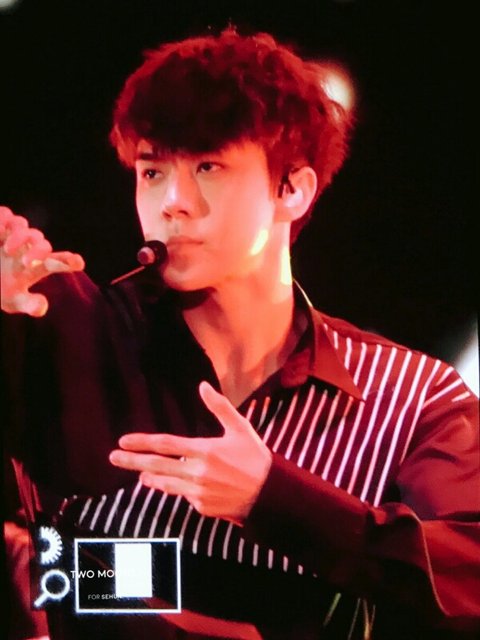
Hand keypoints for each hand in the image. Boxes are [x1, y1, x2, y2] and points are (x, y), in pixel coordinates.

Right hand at [0, 206, 84, 315]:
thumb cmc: (1, 290)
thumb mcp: (13, 302)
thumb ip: (29, 304)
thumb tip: (42, 307)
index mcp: (36, 266)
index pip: (57, 262)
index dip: (68, 261)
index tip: (79, 263)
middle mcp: (28, 248)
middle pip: (41, 243)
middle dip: (38, 251)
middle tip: (27, 263)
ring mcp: (12, 235)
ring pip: (23, 225)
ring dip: (20, 235)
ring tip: (8, 250)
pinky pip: (5, 214)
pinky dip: (2, 219)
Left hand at [110, 381, 272, 523]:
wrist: (270, 494)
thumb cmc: (255, 458)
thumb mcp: (240, 428)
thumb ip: (219, 407)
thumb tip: (203, 386)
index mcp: (205, 451)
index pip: (165, 444)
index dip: (142, 442)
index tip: (124, 441)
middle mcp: (197, 473)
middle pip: (157, 466)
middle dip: (132, 462)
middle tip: (113, 458)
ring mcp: (198, 493)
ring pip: (166, 484)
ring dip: (150, 478)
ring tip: (140, 475)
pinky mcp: (202, 507)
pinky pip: (185, 496)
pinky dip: (180, 488)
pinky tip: (181, 484)